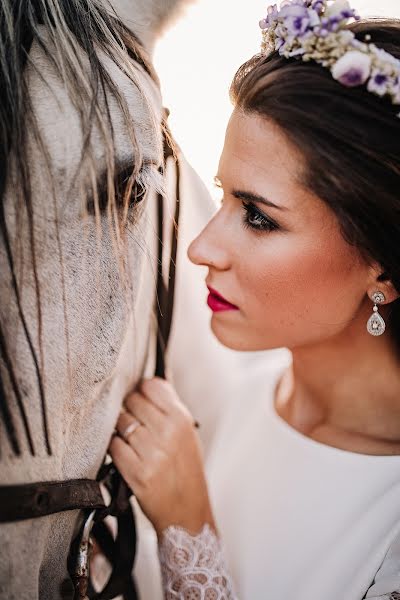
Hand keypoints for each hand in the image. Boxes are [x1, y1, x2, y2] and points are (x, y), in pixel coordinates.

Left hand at [109, 377, 214, 536]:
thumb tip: (148, 384)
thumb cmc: (186, 472)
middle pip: (132, 401)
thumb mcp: (188, 435)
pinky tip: (125, 454)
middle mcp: (168, 432)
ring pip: (120, 422)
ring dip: (121, 429)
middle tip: (135, 423)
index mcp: (182, 420)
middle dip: (130, 410)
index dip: (142, 392)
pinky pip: (114, 446)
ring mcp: (151, 452)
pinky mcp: (136, 472)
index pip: (151, 386)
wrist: (187, 514)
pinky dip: (116, 448)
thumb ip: (170, 408)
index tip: (141, 400)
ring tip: (132, 441)